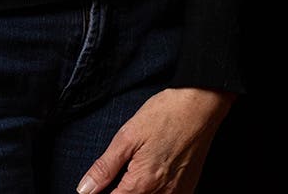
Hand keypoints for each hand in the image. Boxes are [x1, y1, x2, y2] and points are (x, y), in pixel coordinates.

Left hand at [75, 87, 233, 193]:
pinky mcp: (188, 188)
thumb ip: (105, 167)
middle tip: (117, 178)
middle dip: (119, 192)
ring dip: (137, 192)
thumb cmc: (166, 114)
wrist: (202, 103)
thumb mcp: (128, 136)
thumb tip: (84, 190)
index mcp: (142, 183)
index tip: (96, 189)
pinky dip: (154, 193)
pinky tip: (150, 180)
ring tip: (133, 176)